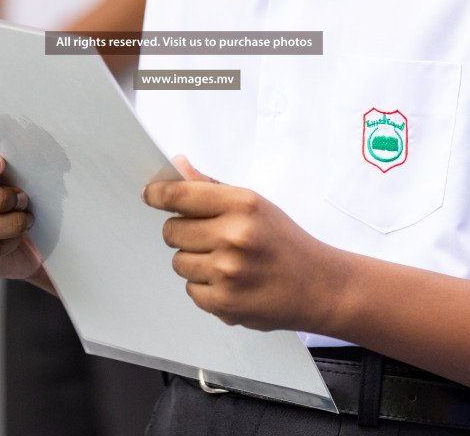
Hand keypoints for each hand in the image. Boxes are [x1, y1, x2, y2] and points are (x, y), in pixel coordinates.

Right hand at [0, 138, 41, 280]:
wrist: (19, 234)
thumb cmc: (12, 193)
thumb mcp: (9, 171)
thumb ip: (7, 160)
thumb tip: (22, 151)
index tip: (0, 164)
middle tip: (22, 199)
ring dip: (8, 223)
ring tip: (25, 219)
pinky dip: (6, 243)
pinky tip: (16, 237)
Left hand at [143, 156, 342, 331]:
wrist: (318, 286)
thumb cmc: (285, 242)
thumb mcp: (255, 205)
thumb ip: (212, 187)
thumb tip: (178, 165)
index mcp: (242, 204)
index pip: (179, 195)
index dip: (157, 194)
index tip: (150, 195)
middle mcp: (233, 236)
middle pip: (171, 230)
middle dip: (183, 232)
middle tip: (209, 237)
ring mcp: (227, 272)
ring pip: (178, 262)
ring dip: (194, 262)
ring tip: (225, 262)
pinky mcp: (224, 303)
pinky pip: (190, 290)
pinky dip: (205, 287)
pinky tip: (230, 283)